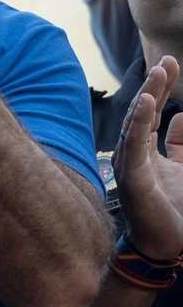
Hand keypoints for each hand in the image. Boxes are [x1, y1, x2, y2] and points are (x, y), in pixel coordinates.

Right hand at [114, 57, 182, 261]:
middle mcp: (134, 154)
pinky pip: (134, 143)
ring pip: (135, 123)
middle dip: (155, 86)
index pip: (152, 112)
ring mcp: (130, 164)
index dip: (161, 87)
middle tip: (166, 61)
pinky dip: (139, 121)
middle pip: (142, 112)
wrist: (167, 245)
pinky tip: (146, 102)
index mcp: (146, 152)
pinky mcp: (132, 176)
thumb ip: (180, 143)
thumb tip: (182, 115)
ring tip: (158, 73)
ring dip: (147, 97)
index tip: (171, 63)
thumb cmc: (174, 210)